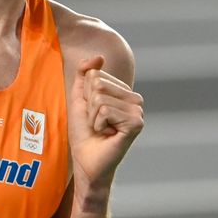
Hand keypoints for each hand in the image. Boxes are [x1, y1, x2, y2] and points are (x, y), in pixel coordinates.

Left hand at [67, 56, 143, 193]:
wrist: (86, 160)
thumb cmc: (84, 132)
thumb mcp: (79, 98)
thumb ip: (84, 74)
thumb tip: (99, 57)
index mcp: (124, 92)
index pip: (97, 75)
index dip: (86, 95)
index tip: (92, 112)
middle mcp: (135, 100)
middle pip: (99, 84)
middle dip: (89, 105)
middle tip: (97, 122)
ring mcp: (138, 111)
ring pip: (101, 98)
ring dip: (93, 117)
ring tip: (101, 129)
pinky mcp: (136, 124)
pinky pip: (106, 110)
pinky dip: (98, 124)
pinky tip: (107, 134)